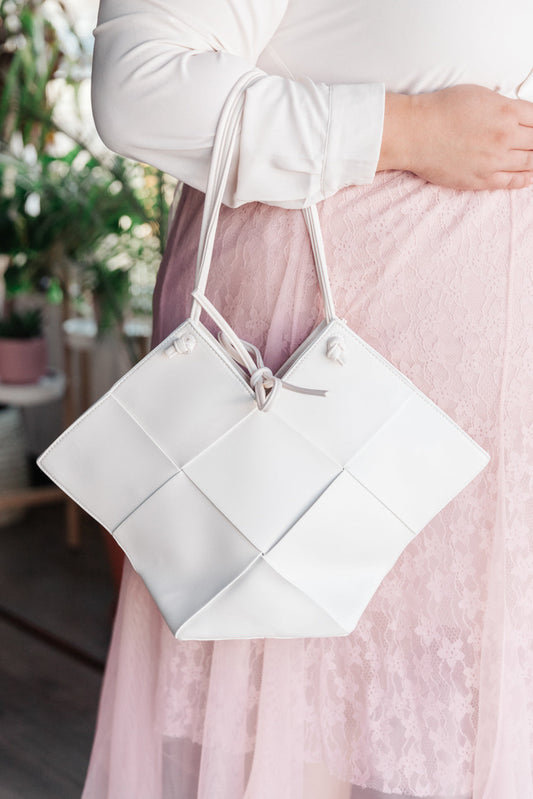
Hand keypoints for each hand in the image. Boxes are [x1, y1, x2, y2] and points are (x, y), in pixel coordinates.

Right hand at [377, 85, 532, 189]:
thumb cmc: (441, 110)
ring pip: (530, 162)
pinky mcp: (483, 179)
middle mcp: (505, 136)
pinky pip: (513, 182)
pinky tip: (529, 176)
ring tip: (532, 159)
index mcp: (506, 111)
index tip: (532, 127)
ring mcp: (495, 160)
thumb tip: (518, 116)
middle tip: (531, 145)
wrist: (415, 133)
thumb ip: (504, 106)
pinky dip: (525, 179)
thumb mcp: (480, 95)